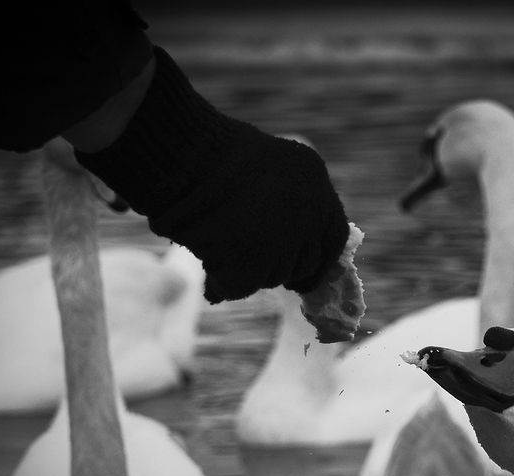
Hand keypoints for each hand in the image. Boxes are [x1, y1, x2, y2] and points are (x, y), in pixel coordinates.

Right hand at [76, 47, 349, 302]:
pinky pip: (241, 286)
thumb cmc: (207, 150)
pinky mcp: (254, 264)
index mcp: (314, 179)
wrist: (179, 152)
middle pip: (306, 262)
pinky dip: (222, 283)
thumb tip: (290, 250)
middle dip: (284, 268)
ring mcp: (285, 240)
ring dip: (250, 271)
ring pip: (274, 276)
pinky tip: (209, 270)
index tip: (305, 272)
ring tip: (217, 247)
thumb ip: (283, 202)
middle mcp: (309, 210)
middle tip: (256, 266)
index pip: (334, 236)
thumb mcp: (264, 165)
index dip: (319, 258)